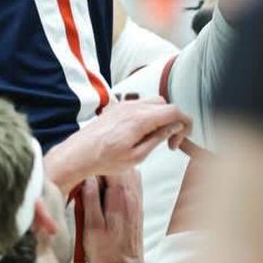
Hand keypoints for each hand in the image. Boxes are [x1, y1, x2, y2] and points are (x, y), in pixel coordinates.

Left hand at [46, 98, 189, 192]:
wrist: (78, 154)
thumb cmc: (103, 159)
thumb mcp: (136, 156)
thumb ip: (158, 138)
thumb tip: (174, 126)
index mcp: (140, 119)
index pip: (174, 111)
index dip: (184, 124)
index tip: (180, 140)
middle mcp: (133, 107)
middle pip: (165, 105)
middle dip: (173, 121)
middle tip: (169, 142)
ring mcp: (124, 105)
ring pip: (153, 103)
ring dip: (160, 118)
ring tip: (154, 139)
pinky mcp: (117, 108)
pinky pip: (140, 105)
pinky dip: (148, 115)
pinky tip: (141, 133)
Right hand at [81, 169, 151, 262]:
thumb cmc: (106, 250)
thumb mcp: (92, 226)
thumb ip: (91, 199)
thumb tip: (87, 177)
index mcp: (119, 197)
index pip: (110, 166)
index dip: (96, 162)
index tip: (83, 163)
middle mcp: (132, 195)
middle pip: (121, 165)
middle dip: (104, 164)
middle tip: (88, 167)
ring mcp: (136, 200)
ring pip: (129, 172)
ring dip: (113, 170)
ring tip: (97, 176)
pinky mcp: (138, 206)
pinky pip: (133, 182)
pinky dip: (121, 179)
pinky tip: (108, 186)